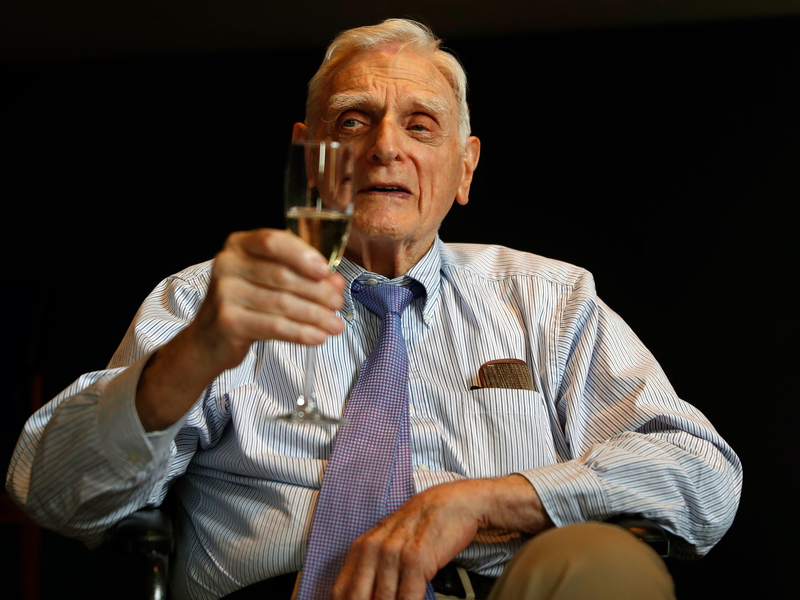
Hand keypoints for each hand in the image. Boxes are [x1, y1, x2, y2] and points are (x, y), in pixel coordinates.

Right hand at [190, 228, 345, 370]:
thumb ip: (300, 276)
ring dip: (315, 316)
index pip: (273, 242)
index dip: (303, 255)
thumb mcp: (267, 281)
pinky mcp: (229, 322)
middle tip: (338, 303)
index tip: (326, 271)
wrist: (209, 339)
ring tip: (335, 325)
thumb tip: (335, 282)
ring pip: (283, 303)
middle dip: (317, 291)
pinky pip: (275, 326)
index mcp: (239, 245)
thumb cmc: (245, 303)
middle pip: (283, 275)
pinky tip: (318, 337)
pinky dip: (301, 333)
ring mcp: (224, 294)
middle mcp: (227, 264)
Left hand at [332, 475, 552, 599]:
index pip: (341, 591)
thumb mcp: (388, 541)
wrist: (454, 503)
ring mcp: (394, 555)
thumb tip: (363, 595)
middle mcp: (374, 550)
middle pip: (359, 599)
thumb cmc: (422, 524)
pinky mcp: (417, 561)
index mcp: (362, 547)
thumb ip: (371, 568)